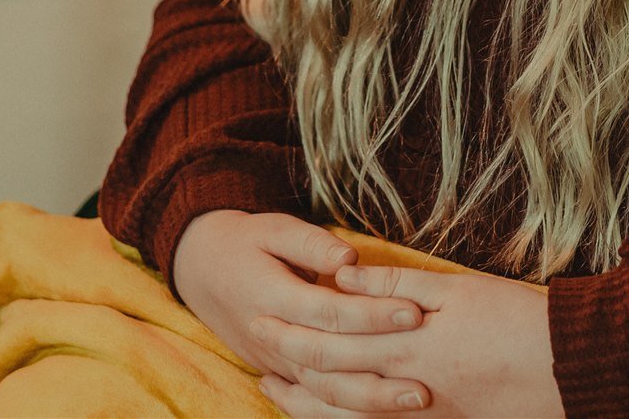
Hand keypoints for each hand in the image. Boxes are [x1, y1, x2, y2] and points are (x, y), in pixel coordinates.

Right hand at [170, 209, 429, 408]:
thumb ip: (311, 244)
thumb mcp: (273, 228)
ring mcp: (275, 362)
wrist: (201, 269)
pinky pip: (314, 400)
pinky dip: (348, 411)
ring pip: (323, 392)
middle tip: (427, 374)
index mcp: (272, 296)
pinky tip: (385, 413)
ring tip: (417, 399)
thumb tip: (350, 260)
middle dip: (381, 371)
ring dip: (370, 401)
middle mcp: (273, 338)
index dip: (372, 314)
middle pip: (330, 363)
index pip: (329, 312)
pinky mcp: (280, 374)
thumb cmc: (246, 242)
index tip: (414, 311)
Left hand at [254, 263, 564, 417]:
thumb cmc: (517, 321)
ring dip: (307, 403)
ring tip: (277, 392)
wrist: (566, 369)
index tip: (262, 317)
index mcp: (409, 346)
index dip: (295, 331)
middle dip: (290, 365)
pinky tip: (329, 413)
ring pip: (347, 415)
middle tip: (257, 349)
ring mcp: (423, 415)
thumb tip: (347, 272)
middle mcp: (408, 388)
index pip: (335, 340)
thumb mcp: (460, 289)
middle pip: (332, 380)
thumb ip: (400, 282)